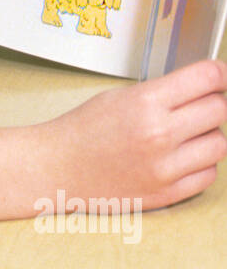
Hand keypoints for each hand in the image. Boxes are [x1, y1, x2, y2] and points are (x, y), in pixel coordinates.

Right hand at [48, 59, 226, 209]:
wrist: (56, 169)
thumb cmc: (83, 131)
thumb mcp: (121, 96)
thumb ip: (164, 92)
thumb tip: (205, 88)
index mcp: (145, 102)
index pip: (208, 78)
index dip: (220, 74)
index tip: (220, 78)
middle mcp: (159, 134)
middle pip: (219, 110)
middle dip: (212, 103)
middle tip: (197, 106)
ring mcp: (164, 168)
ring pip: (220, 144)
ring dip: (208, 135)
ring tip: (187, 135)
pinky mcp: (166, 194)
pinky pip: (209, 175)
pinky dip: (201, 164)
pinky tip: (182, 157)